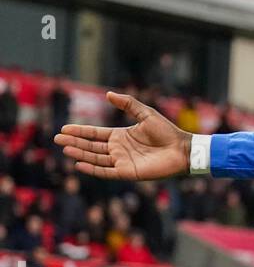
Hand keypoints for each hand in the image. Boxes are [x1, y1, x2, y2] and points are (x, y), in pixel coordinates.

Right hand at [54, 91, 191, 180]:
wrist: (182, 148)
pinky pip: (106, 171)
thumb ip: (128, 104)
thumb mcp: (146, 114)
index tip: (64, 129)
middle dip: (75, 142)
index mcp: (121, 136)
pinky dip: (92, 168)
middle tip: (57, 138)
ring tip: (65, 148)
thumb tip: (108, 94)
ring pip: (96, 158)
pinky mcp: (128, 172)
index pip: (95, 134)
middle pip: (91, 146)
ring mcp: (122, 161)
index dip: (80, 131)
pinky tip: (79, 163)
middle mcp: (118, 149)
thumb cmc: (167, 131)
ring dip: (80, 153)